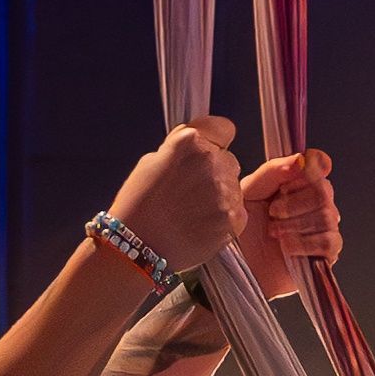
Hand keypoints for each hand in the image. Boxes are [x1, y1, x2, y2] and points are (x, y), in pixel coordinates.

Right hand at [109, 116, 244, 276]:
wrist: (136, 246)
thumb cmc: (138, 206)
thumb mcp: (151, 162)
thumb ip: (180, 149)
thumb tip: (197, 145)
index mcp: (190, 143)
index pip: (224, 128)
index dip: (216, 141)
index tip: (210, 150)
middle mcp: (210, 162)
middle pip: (229, 160)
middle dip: (215, 172)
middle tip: (192, 192)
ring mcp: (224, 191)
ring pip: (234, 188)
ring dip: (220, 197)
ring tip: (194, 213)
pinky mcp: (232, 219)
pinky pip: (238, 212)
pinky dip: (224, 219)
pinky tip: (202, 225)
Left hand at [237, 148, 340, 300]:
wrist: (238, 267)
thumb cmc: (242, 231)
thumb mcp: (249, 193)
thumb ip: (273, 172)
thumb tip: (300, 160)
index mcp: (296, 183)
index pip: (319, 164)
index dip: (315, 165)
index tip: (301, 171)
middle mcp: (314, 203)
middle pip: (323, 191)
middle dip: (294, 202)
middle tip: (273, 213)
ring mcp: (323, 228)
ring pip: (327, 216)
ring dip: (296, 224)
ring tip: (274, 233)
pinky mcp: (326, 255)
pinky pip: (330, 241)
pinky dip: (306, 243)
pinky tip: (287, 248)